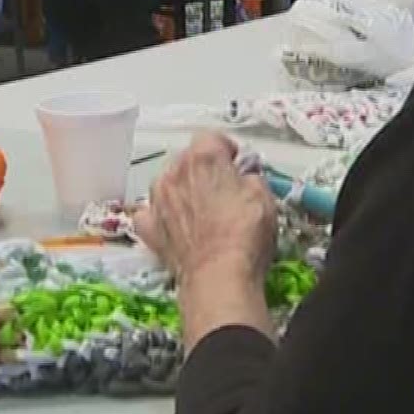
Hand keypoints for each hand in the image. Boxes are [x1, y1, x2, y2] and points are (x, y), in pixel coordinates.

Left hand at [133, 133, 276, 280]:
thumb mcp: (264, 196)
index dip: (228, 150)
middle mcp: (174, 172)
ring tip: (203, 211)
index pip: (213, 138)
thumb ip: (251, 178)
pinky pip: (152, 213)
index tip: (237, 164)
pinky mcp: (149, 228)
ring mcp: (157, 200)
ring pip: (168, 184)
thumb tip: (245, 179)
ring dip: (182, 191)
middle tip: (224, 190)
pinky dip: (163, 216)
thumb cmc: (244, 235)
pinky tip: (178, 226)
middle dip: (204, 170)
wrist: (219, 275)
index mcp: (203, 157)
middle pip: (187, 159)